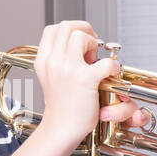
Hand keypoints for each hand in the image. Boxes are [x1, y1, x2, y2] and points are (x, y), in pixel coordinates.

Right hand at [31, 21, 147, 149]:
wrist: (61, 128)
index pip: (53, 29)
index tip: (81, 41)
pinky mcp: (84, 80)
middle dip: (83, 31)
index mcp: (43, 60)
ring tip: (95, 61)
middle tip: (92, 47)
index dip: (71, 30)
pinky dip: (112, 66)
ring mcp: (67, 69)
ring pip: (80, 36)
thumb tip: (79, 47)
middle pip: (67, 27)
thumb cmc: (62, 106)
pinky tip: (110, 74)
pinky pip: (104, 62)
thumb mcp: (52, 77)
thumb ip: (60, 60)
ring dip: (93, 44)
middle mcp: (52, 61)